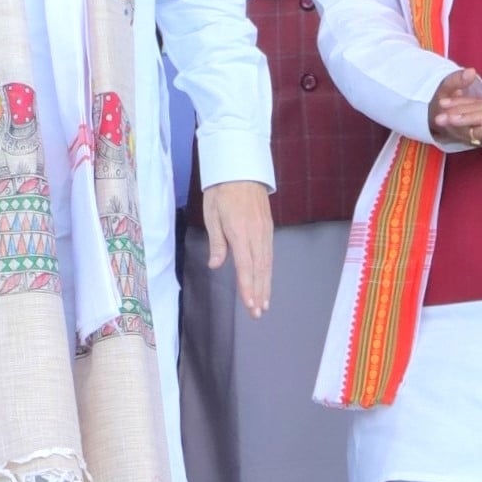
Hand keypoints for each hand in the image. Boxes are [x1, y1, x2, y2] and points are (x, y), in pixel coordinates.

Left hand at [203, 179, 273, 318]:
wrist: (241, 168)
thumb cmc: (221, 191)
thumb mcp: (211, 214)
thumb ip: (217, 242)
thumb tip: (215, 265)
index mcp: (240, 231)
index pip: (245, 266)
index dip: (248, 287)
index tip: (250, 305)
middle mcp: (256, 234)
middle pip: (260, 269)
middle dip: (259, 292)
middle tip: (258, 313)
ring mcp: (265, 231)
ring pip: (267, 263)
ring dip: (266, 285)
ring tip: (264, 304)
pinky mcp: (268, 228)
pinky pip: (269, 254)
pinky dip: (268, 271)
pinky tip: (266, 281)